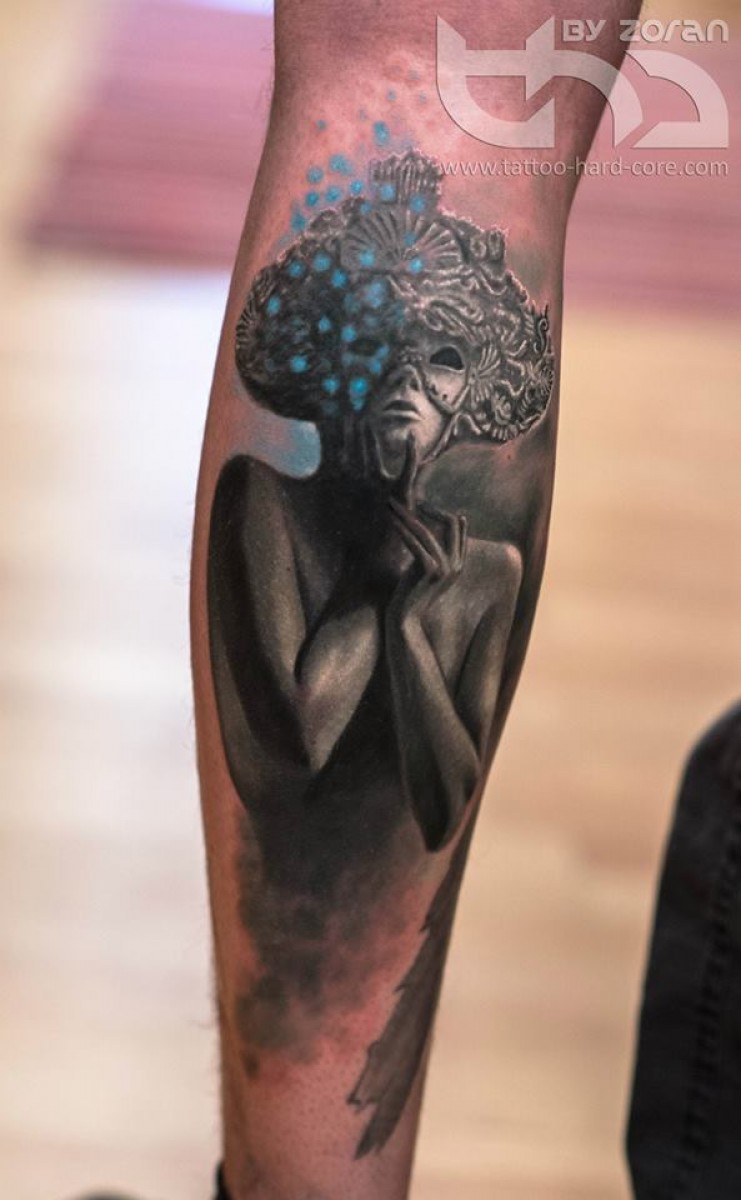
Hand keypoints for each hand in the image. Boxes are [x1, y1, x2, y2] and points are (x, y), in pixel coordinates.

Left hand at [387, 499, 466, 621]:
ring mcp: (444, 567)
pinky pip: (415, 542)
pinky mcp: (430, 570)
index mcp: (458, 564)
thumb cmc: (410, 596)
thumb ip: (431, 555)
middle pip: (449, 524)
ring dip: (406, 514)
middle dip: (429, 508)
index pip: (457, 528)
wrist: (405, 621)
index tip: (421, 504)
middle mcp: (455, 565)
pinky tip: (390, 519)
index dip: (440, 513)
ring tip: (390, 504)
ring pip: (427, 531)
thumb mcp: (424, 572)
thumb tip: (425, 534)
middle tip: (410, 501)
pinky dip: (401, 528)